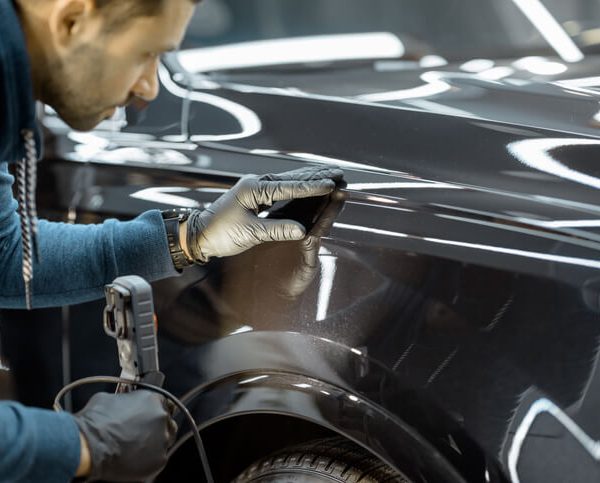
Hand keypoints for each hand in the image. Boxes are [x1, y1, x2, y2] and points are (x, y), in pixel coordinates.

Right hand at [74, 390, 176, 481]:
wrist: (90, 447)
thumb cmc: (96, 422)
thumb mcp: (109, 398)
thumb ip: (126, 399)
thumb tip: (124, 402)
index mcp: (152, 399)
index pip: (163, 403)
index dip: (153, 411)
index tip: (148, 417)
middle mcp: (161, 417)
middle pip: (166, 422)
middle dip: (155, 427)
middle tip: (140, 434)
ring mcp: (162, 439)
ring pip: (164, 440)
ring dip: (154, 442)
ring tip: (136, 447)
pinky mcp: (159, 459)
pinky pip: (158, 458)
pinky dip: (148, 459)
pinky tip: (134, 458)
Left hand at [183, 166, 343, 262]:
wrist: (199, 234)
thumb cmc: (221, 233)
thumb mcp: (250, 233)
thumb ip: (277, 230)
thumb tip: (303, 231)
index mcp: (254, 189)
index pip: (290, 187)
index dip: (312, 187)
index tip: (331, 184)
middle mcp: (256, 184)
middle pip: (292, 178)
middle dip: (317, 176)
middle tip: (339, 172)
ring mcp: (256, 188)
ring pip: (289, 180)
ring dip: (310, 178)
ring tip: (331, 174)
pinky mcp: (256, 195)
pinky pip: (283, 188)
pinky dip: (299, 186)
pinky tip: (309, 185)